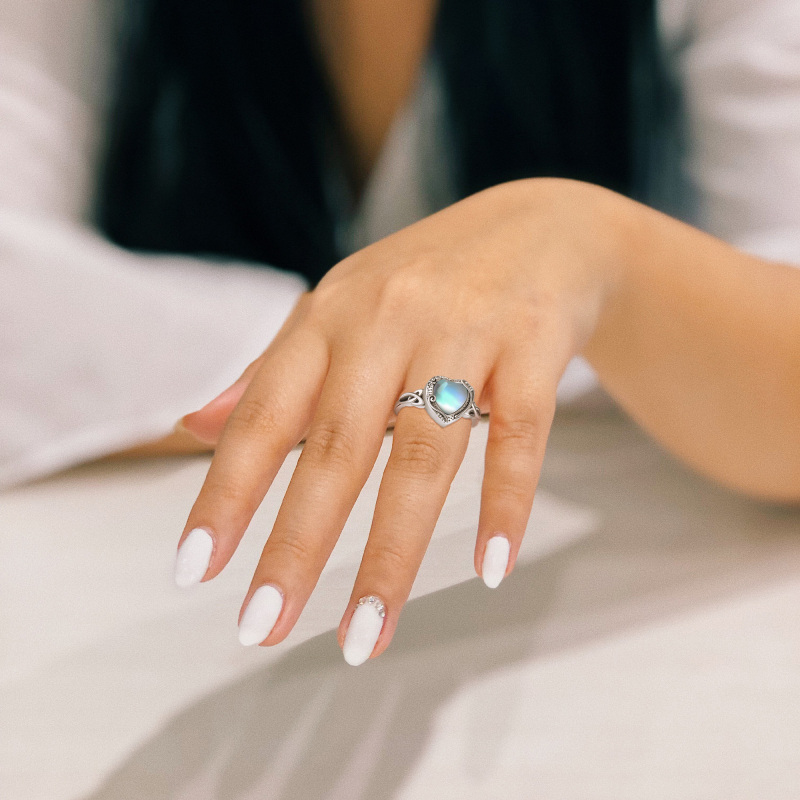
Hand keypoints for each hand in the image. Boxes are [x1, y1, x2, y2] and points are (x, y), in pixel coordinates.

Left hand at [175, 178, 627, 663]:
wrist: (539, 228)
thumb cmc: (424, 283)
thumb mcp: (339, 312)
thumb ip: (270, 372)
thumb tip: (190, 426)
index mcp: (327, 317)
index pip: (264, 413)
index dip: (226, 492)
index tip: (196, 570)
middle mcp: (386, 320)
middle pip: (337, 447)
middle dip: (297, 545)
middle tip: (263, 627)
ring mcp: (464, 331)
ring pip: (423, 454)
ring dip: (392, 554)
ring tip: (364, 633)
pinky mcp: (533, 345)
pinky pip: (520, 433)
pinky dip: (506, 504)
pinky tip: (492, 568)